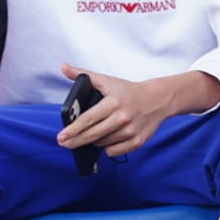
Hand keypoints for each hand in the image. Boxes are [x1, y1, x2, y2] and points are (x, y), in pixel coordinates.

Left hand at [56, 63, 183, 156]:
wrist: (159, 99)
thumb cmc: (129, 91)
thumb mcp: (107, 80)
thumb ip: (83, 74)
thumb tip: (64, 67)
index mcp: (113, 102)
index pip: (88, 119)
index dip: (72, 129)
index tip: (61, 136)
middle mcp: (123, 117)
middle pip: (92, 135)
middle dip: (75, 141)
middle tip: (64, 143)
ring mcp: (131, 130)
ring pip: (102, 144)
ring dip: (94, 141)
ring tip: (94, 134)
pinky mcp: (138, 141)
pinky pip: (114, 152)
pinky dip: (108, 148)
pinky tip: (107, 140)